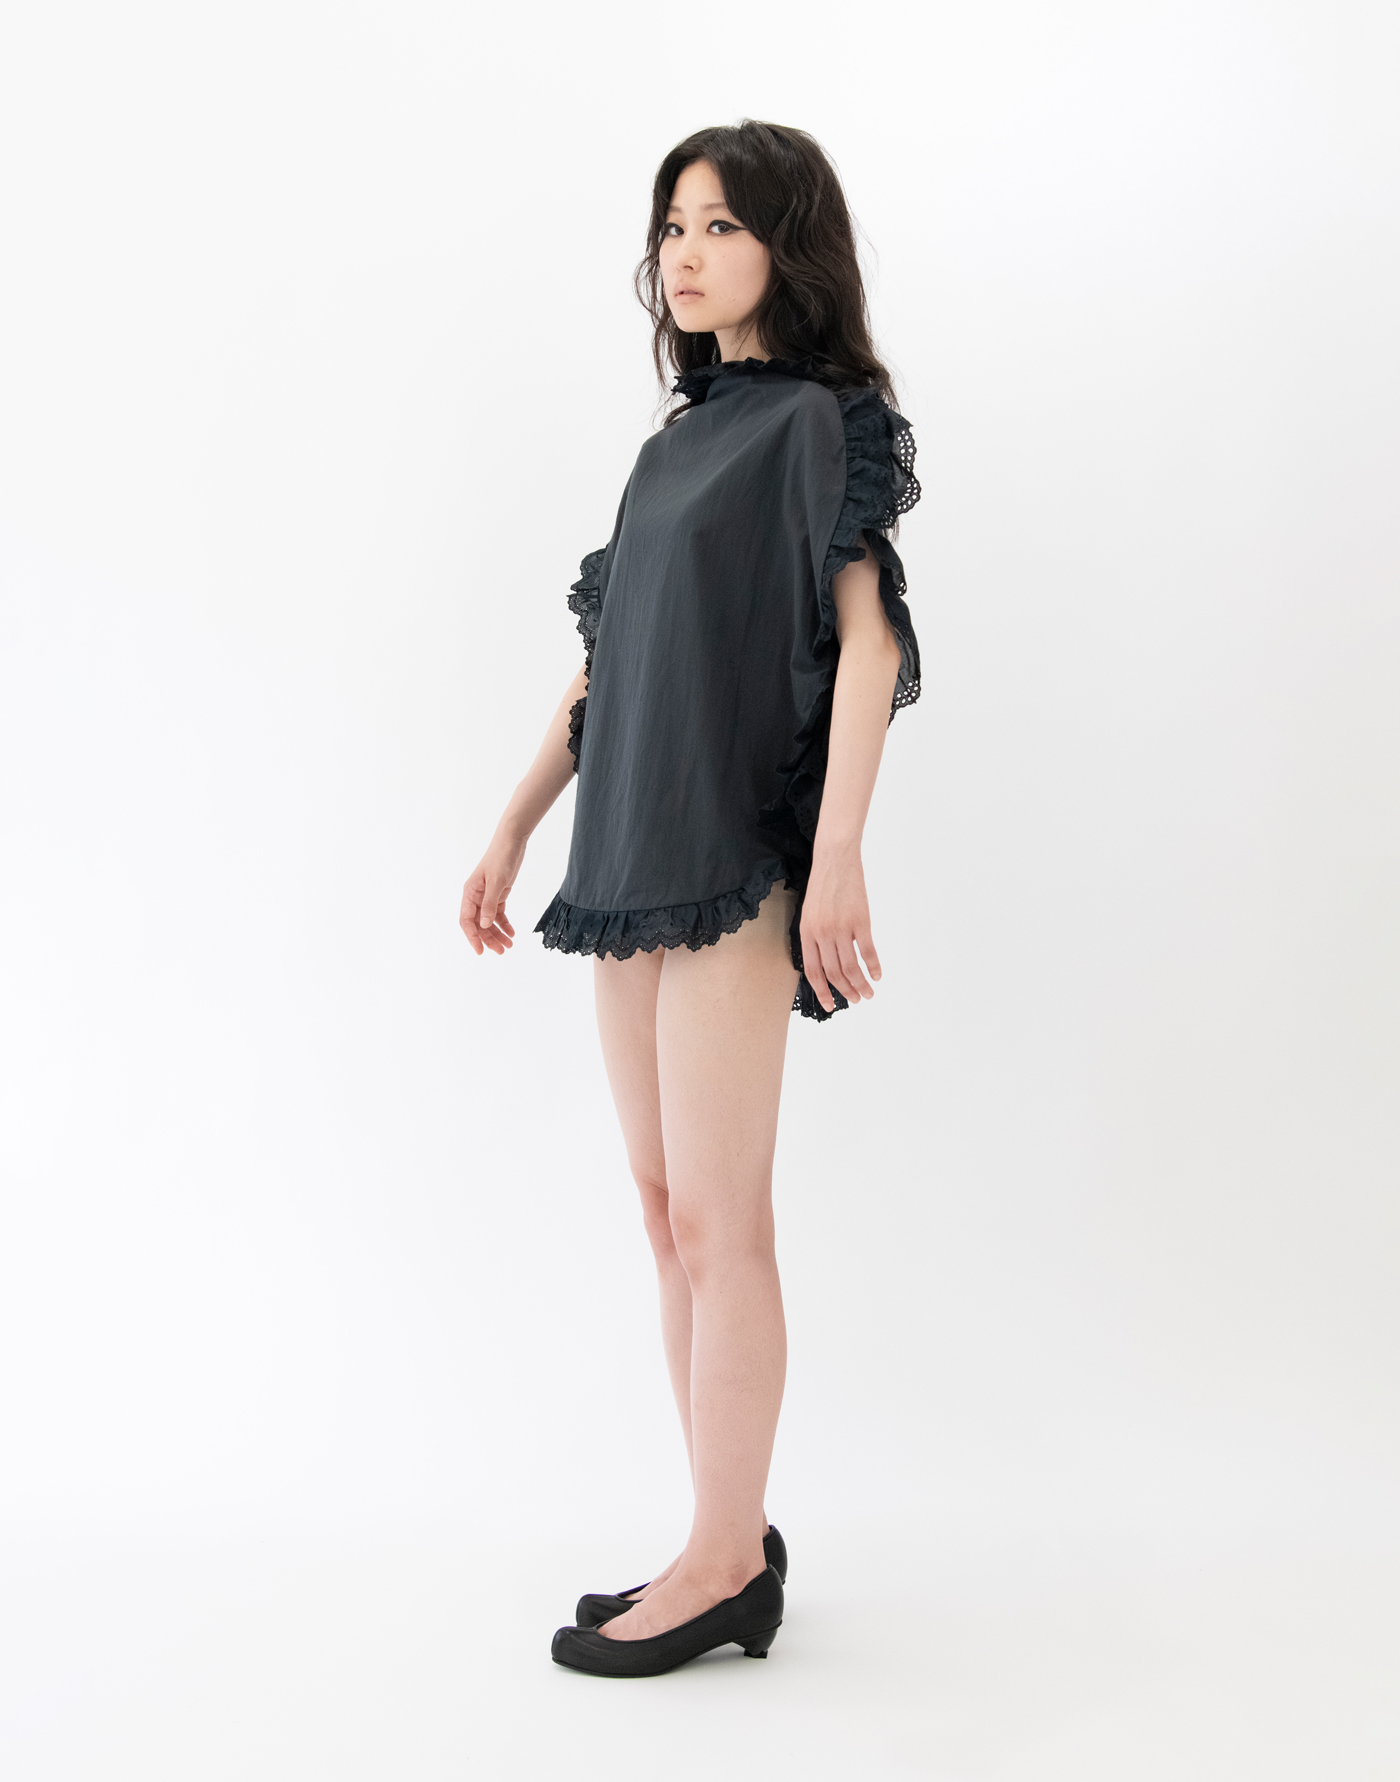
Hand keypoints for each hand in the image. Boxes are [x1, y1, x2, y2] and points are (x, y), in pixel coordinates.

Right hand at [460, 827, 525, 955]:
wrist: (511, 842)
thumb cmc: (501, 858)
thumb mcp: (496, 882)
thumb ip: (489, 904)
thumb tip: (483, 925)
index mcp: (469, 893)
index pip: (466, 920)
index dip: (472, 937)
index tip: (480, 951)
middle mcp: (475, 897)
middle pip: (478, 924)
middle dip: (489, 939)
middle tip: (501, 951)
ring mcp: (486, 896)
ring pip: (489, 921)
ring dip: (497, 934)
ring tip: (509, 946)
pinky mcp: (498, 894)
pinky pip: (498, 914)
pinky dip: (504, 924)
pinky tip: (512, 933)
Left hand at [800, 844, 881, 1012]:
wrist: (834, 858)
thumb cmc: (823, 884)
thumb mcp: (810, 912)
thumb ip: (815, 937)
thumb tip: (826, 962)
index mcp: (807, 932)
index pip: (813, 971)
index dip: (822, 992)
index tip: (831, 1005)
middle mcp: (822, 933)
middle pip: (834, 973)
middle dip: (846, 991)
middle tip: (857, 1000)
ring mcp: (841, 927)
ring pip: (851, 967)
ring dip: (861, 984)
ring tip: (869, 994)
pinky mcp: (860, 920)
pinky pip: (868, 951)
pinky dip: (874, 966)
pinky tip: (878, 975)